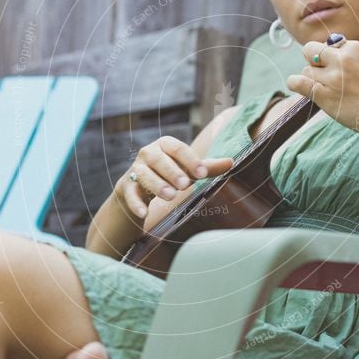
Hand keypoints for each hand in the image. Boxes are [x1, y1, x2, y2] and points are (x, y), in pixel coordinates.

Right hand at [117, 136, 233, 218]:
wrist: (139, 186)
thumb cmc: (169, 173)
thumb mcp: (188, 169)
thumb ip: (208, 167)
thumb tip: (232, 162)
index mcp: (165, 145)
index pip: (177, 148)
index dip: (190, 159)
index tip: (202, 173)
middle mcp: (148, 153)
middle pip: (159, 160)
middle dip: (172, 172)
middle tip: (185, 185)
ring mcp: (135, 169)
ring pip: (144, 175)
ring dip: (157, 185)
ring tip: (171, 196)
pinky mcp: (126, 187)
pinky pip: (130, 194)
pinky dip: (136, 204)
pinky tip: (144, 214)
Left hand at [286, 38, 358, 140]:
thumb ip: (351, 57)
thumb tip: (328, 53)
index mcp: (355, 48)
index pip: (327, 44)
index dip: (328, 57)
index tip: (334, 68)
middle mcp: (342, 59)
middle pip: (311, 51)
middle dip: (314, 62)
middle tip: (324, 76)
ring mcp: (333, 77)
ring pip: (306, 70)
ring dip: (311, 79)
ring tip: (324, 90)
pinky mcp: (325, 95)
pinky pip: (299, 83)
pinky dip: (296, 84)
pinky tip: (298, 86)